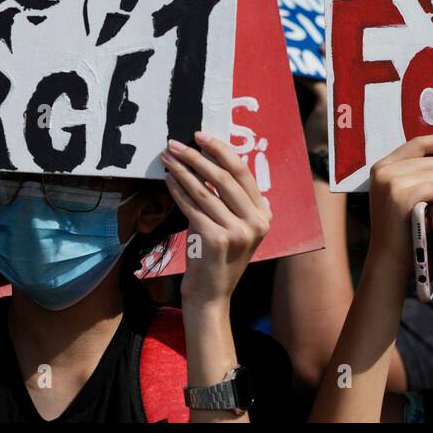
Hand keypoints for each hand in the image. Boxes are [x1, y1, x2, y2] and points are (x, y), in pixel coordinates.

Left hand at [161, 132, 271, 309]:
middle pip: (225, 178)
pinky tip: (168, 180)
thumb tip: (204, 162)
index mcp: (264, 214)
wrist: (211, 295)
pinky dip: (178, 191)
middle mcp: (256, 222)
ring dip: (184, 170)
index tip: (201, 137)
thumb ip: (228, 200)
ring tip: (168, 158)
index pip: (243, 173)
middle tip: (177, 144)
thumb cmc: (217, 257)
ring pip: (206, 191)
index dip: (221, 151)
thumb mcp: (233, 226)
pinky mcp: (216, 240)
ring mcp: (238, 232)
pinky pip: (193, 208)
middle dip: (198, 156)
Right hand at [365, 133, 432, 274]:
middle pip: (432, 162)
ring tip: (426, 215)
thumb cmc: (402, 229)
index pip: (417, 144)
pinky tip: (429, 218)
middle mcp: (384, 169)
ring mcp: (391, 180)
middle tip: (428, 210)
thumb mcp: (401, 195)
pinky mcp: (401, 193)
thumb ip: (416, 175)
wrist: (388, 258)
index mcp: (382, 167)